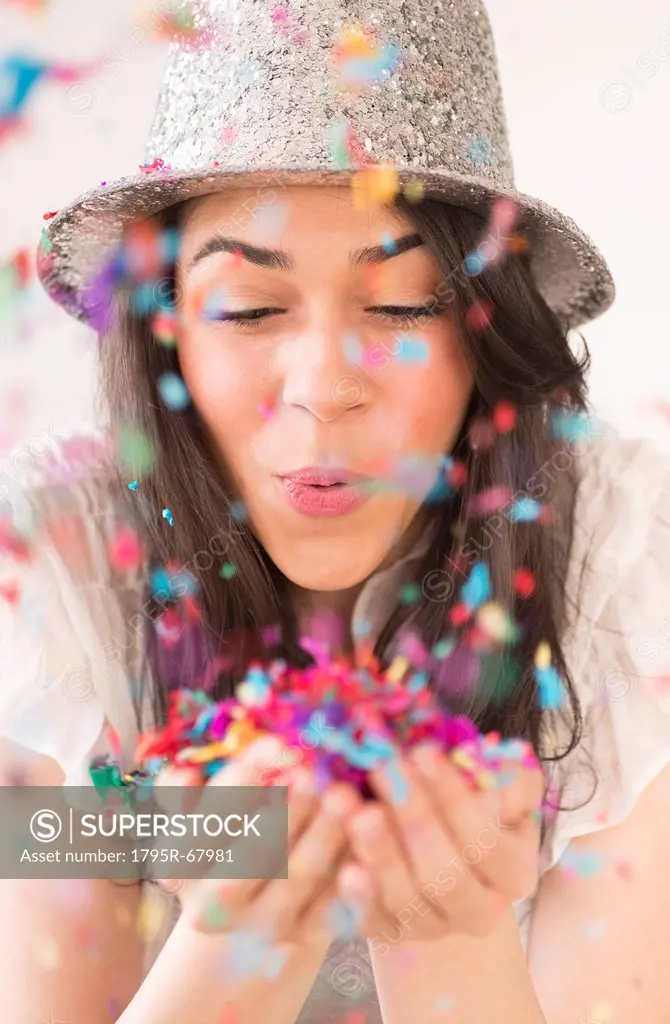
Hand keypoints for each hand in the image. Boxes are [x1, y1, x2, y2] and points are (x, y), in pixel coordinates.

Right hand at [155, 738, 361, 957]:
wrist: (262, 898)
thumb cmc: (242, 822)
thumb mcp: (222, 797)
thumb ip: (235, 770)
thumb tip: (268, 742)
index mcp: (179, 865)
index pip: (196, 829)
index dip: (235, 786)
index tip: (274, 745)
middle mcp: (210, 905)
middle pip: (243, 863)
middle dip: (282, 813)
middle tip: (313, 772)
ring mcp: (256, 927)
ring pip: (293, 881)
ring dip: (321, 836)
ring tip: (344, 794)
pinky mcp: (302, 937)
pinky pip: (330, 904)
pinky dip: (348, 872)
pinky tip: (364, 838)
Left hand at [336, 744, 543, 941]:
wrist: (439, 842)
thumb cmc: (474, 798)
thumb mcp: (501, 782)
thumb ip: (504, 777)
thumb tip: (485, 775)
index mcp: (513, 872)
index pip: (487, 842)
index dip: (454, 799)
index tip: (423, 753)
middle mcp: (479, 910)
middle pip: (447, 875)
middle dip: (413, 818)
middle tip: (382, 770)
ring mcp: (434, 927)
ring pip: (407, 900)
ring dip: (382, 854)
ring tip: (358, 813)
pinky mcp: (391, 933)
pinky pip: (372, 920)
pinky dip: (359, 895)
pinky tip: (345, 866)